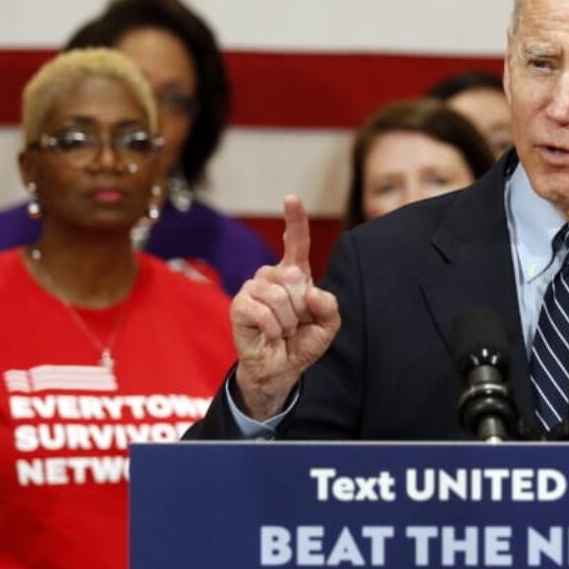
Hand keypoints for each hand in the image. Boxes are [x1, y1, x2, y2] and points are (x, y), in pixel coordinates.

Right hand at [231, 195, 339, 419]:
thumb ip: (329, 307)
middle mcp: (272, 276)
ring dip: (288, 321)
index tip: (291, 198)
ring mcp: (253, 289)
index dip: (295, 220)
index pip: (296, 243)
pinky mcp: (239, 305)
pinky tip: (270, 335)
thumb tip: (312, 292)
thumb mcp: (327, 326)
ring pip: (279, 295)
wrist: (281, 370)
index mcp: (295, 276)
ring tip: (283, 331)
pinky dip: (273, 328)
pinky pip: (262, 310)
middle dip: (302, 307)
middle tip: (296, 324)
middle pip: (295, 277)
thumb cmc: (301, 343)